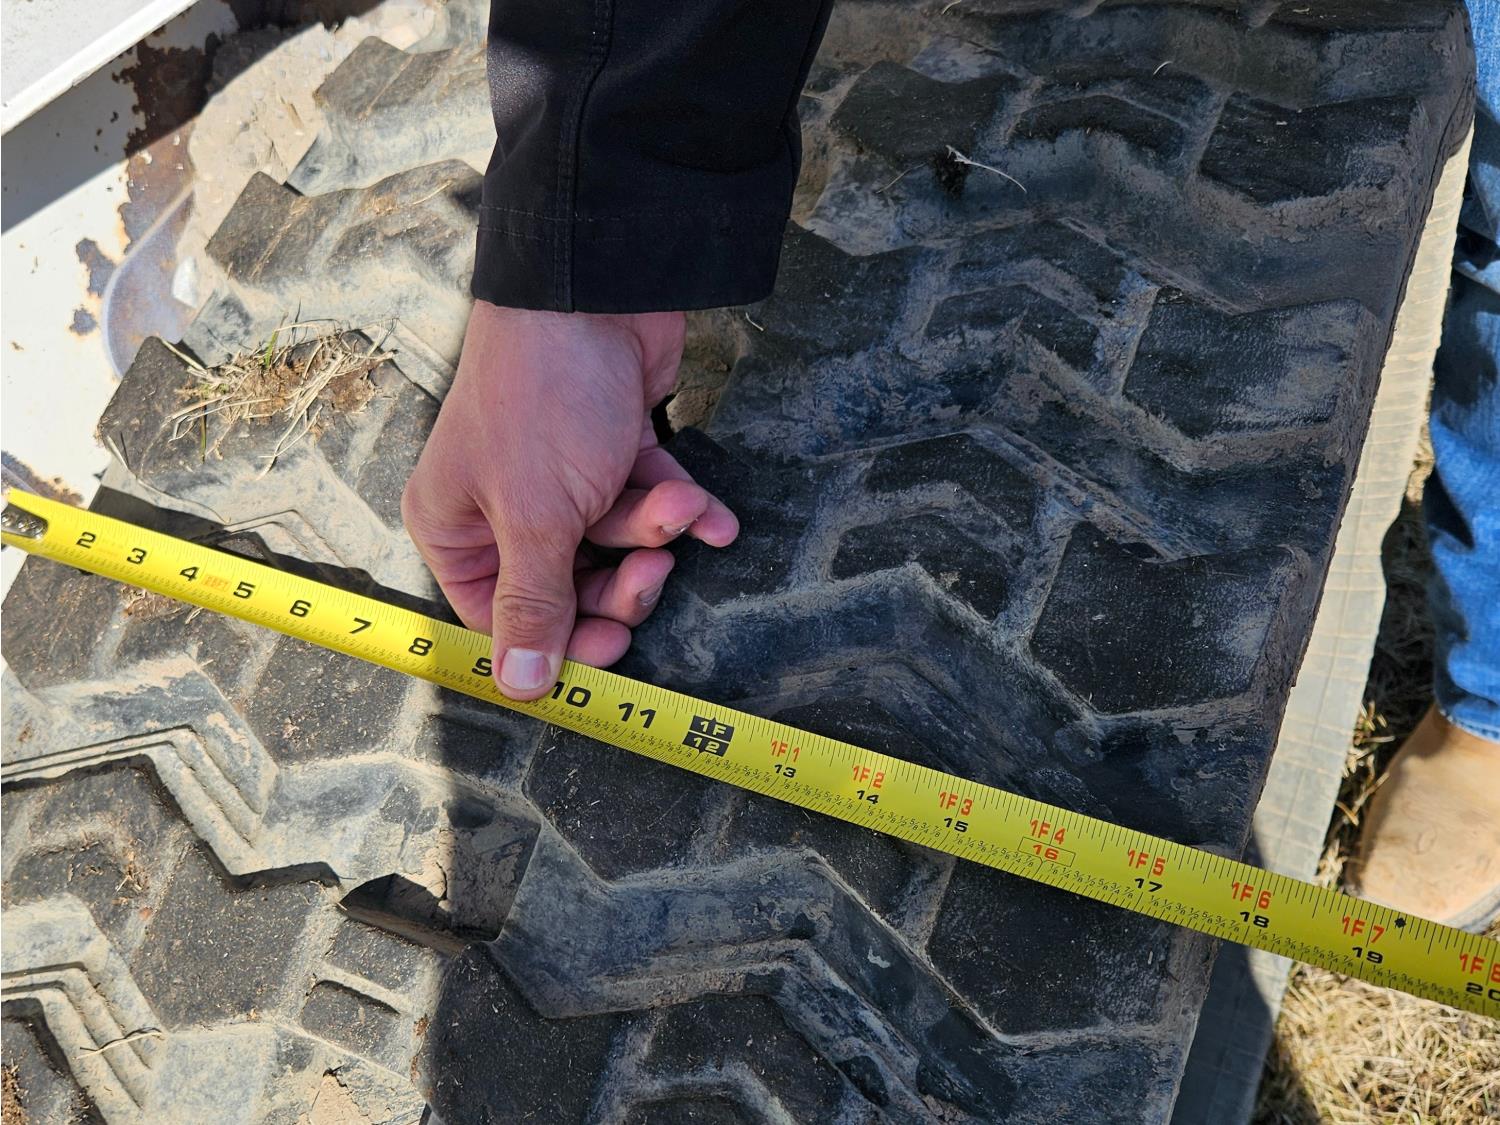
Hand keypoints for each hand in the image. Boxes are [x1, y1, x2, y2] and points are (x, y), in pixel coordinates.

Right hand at [402, 301, 738, 699]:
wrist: (597, 289)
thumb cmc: (543, 400)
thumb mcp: (534, 516)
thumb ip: (534, 604)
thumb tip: (520, 687)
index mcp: (457, 525)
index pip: (500, 616)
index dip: (558, 642)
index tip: (614, 650)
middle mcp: (503, 505)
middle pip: (567, 586)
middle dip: (621, 582)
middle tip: (655, 573)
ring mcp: (561, 476)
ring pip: (616, 541)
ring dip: (656, 529)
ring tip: (678, 506)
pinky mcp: (613, 447)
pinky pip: (648, 499)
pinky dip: (682, 508)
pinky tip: (716, 519)